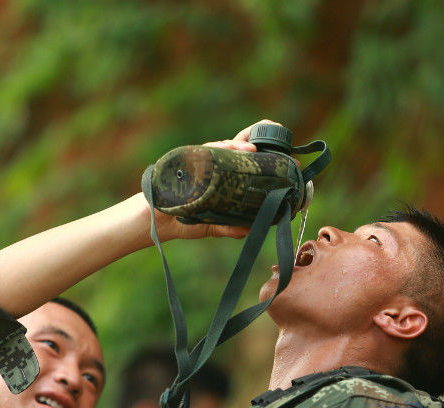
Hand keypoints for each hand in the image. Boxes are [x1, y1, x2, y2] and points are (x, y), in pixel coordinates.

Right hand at [149, 119, 282, 240]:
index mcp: (223, 177)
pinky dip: (218, 149)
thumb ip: (232, 226)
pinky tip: (229, 149)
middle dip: (258, 142)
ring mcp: (201, 162)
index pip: (246, 161)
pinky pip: (204, 151)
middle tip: (281, 148)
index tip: (288, 158)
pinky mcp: (187, 161)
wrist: (155, 222)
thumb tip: (252, 229)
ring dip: (240, 145)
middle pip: (239, 147)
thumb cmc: (184, 219)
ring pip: (224, 147)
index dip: (265, 157)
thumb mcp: (214, 224)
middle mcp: (214, 166)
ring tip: (254, 149)